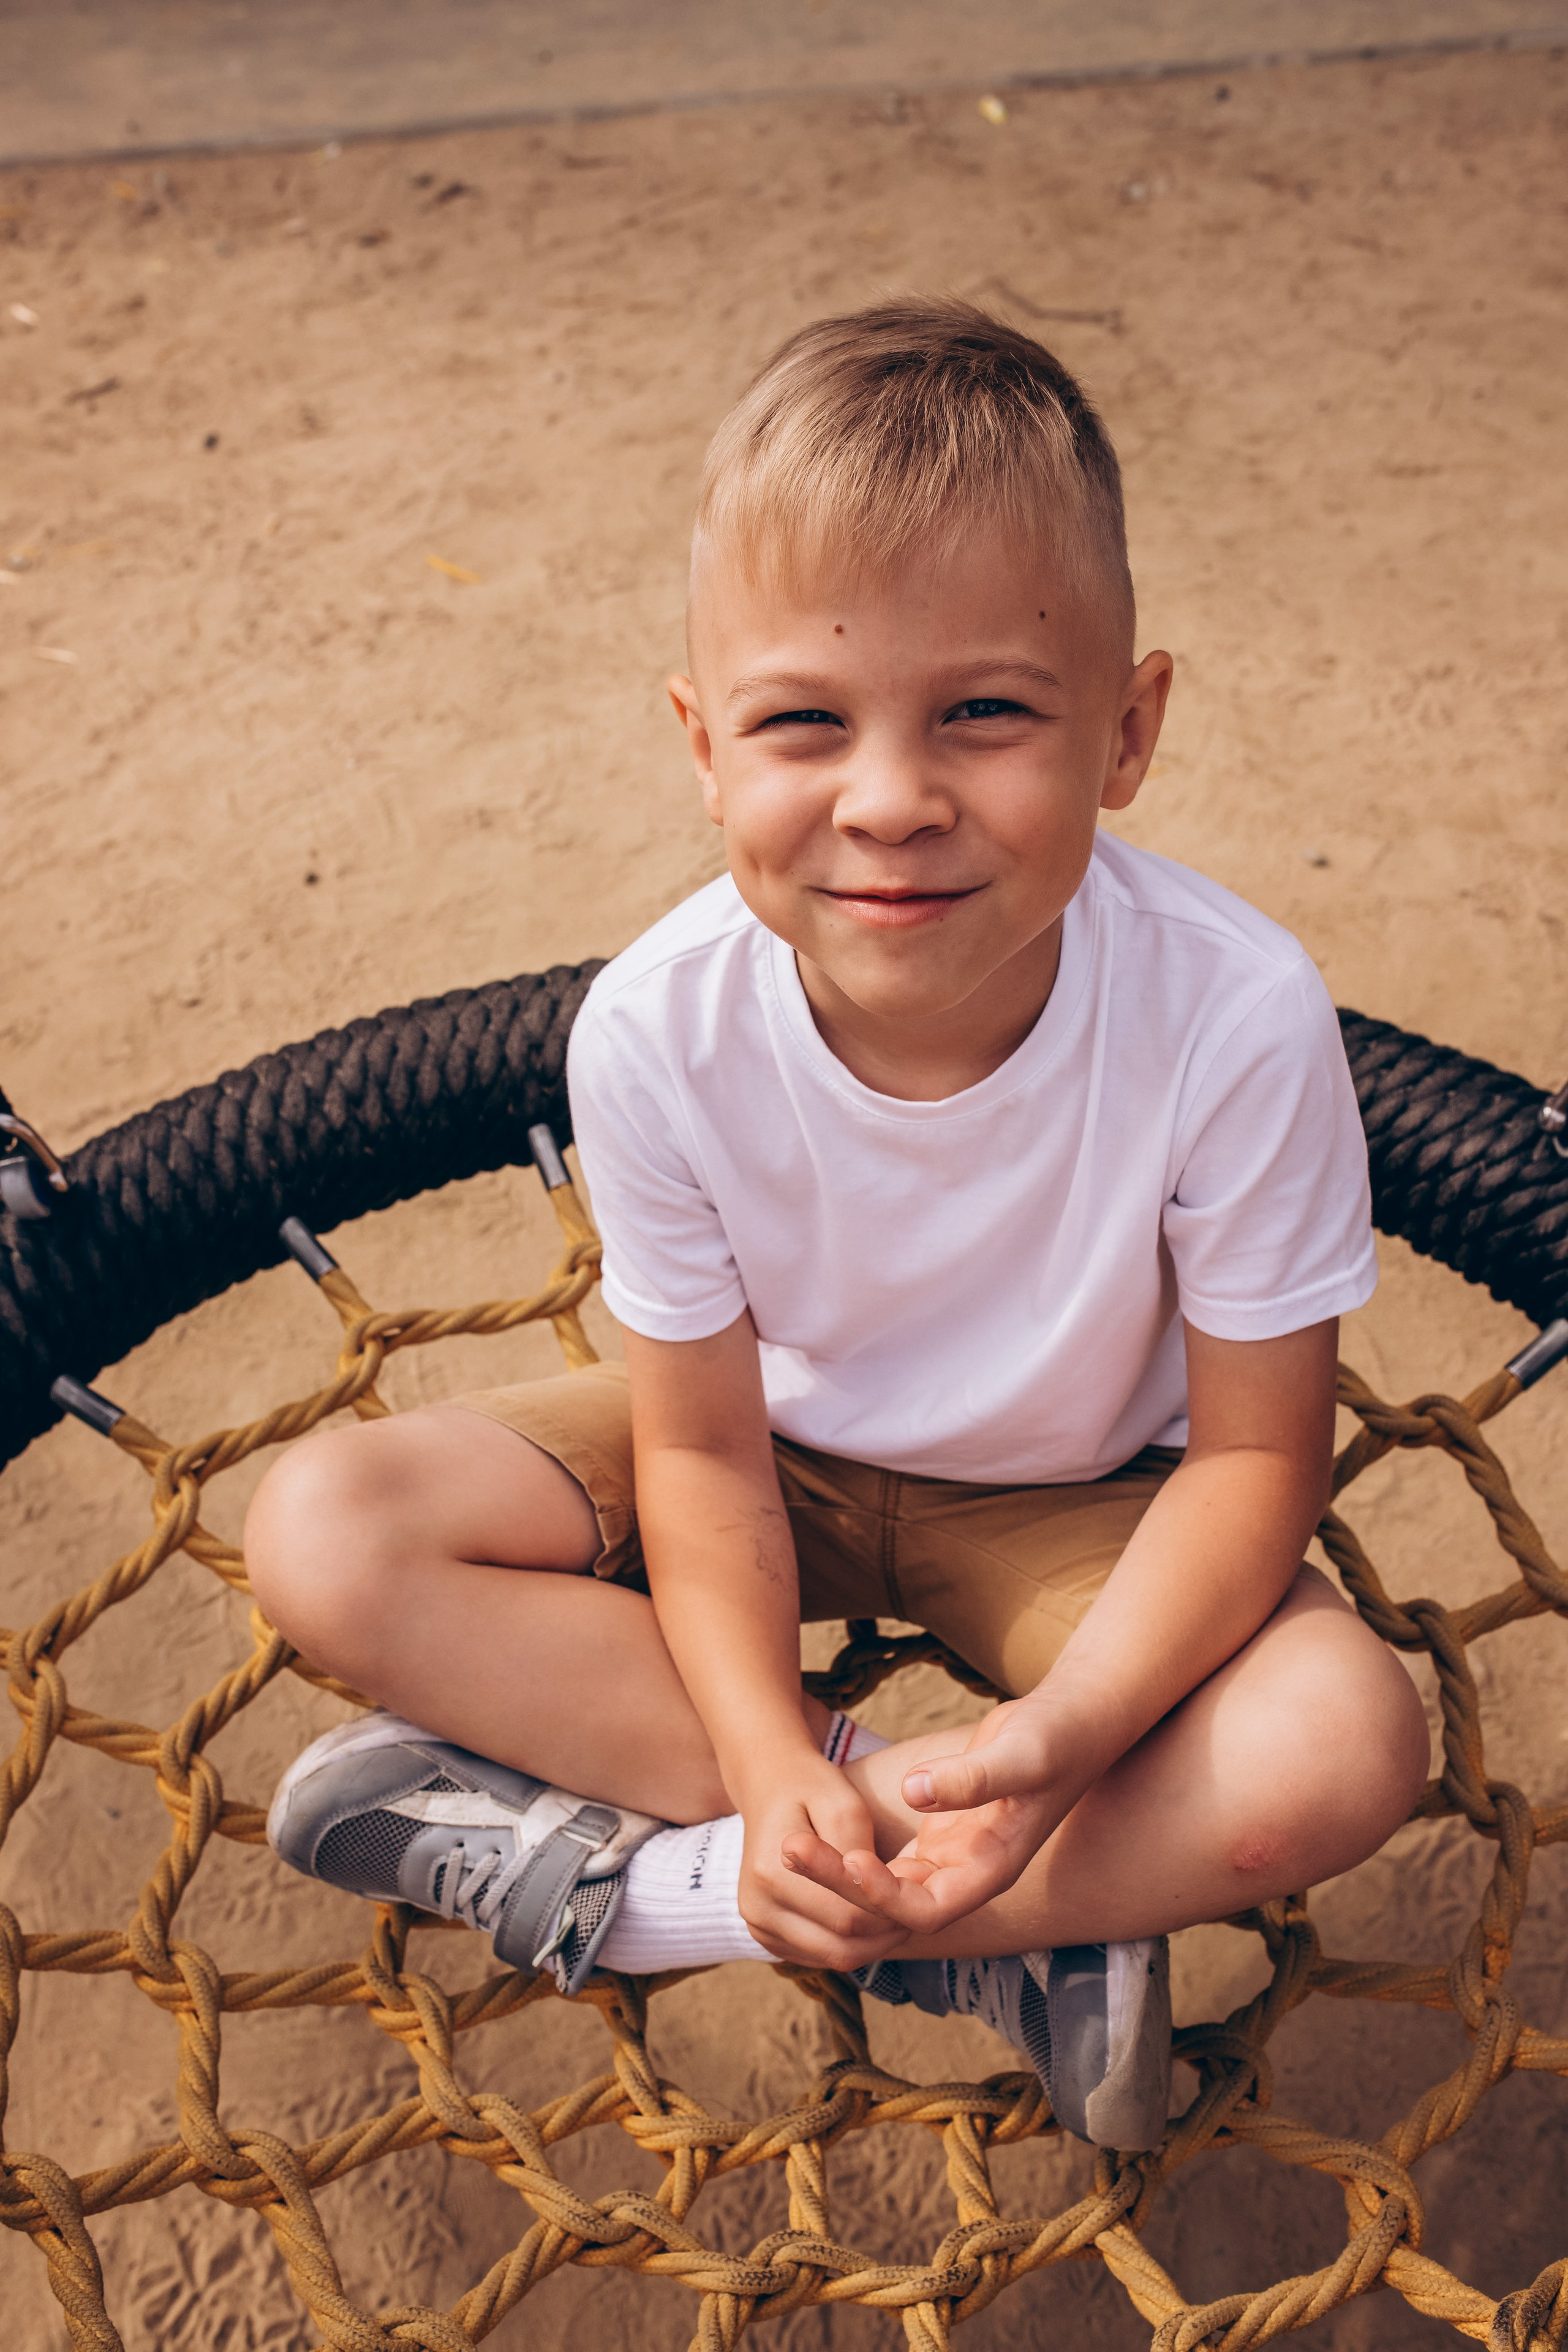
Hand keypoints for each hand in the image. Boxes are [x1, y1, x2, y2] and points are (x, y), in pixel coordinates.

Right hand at [734, 1747, 908, 1969]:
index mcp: (772, 1874)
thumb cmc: (811, 1787)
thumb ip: (858, 1853)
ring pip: (834, 1957)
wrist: (770, 1785)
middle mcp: (757, 1909)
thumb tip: (878, 1898)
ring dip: (872, 1943)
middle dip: (886, 1934)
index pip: (848, 1918)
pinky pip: (821, 1956)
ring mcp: (758, 1926)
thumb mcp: (843, 1804)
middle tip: (916, 1910)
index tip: (921, 1898)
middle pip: (842, 1948)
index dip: (891, 1914)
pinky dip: (851, 1943)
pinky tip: (868, 1916)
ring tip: (896, 1911)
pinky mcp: (766, 1937)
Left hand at [782, 1700, 1078, 1937]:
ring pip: (883, 1889)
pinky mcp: (938, 1835)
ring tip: (788, 1843)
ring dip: (838, 1872)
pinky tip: (815, 1838)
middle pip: (891, 1907)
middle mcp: (966, 1876)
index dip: (881, 1896)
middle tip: (788, 1848)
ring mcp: (950, 1859)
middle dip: (839, 1884)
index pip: (923, 1910)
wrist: (1070, 1723)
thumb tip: (914, 1791)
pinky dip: (852, 1857)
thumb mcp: (1019, 1754)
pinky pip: (887, 1865)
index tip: (848, 1862)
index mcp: (989, 1872)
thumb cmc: (1053, 1738)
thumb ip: (972, 1777)